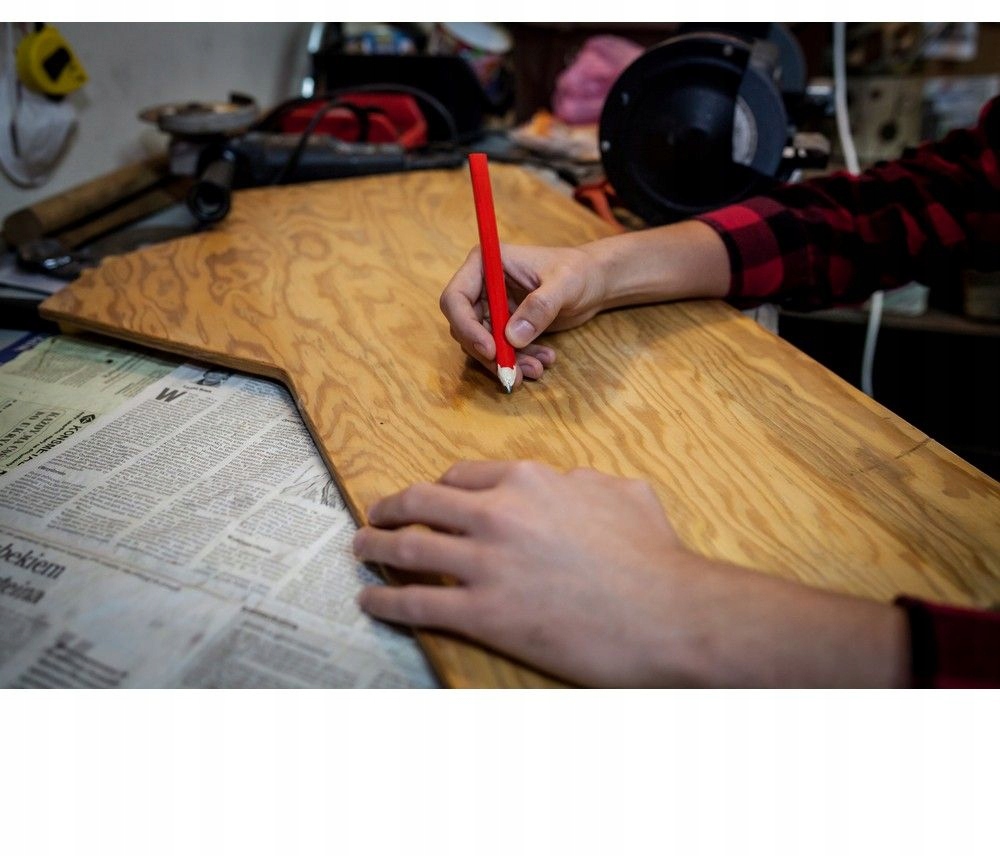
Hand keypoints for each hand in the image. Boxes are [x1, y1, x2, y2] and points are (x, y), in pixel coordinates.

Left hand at [354, 461, 908, 686]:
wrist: (667, 611)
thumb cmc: (653, 554)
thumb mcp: (623, 492)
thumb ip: (585, 480)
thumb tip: (571, 481)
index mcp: (529, 479)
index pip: (462, 475)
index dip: (437, 486)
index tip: (425, 498)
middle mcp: (497, 512)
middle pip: (423, 502)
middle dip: (391, 507)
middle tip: (374, 516)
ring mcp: (485, 563)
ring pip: (408, 548)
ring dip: (375, 548)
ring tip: (360, 552)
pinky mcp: (482, 614)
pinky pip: (416, 604)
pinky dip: (385, 602)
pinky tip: (371, 602)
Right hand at [439, 244, 608, 386]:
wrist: (593, 282)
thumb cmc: (579, 272)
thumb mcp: (565, 284)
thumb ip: (540, 306)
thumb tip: (511, 337)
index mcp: (486, 263)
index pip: (456, 298)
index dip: (466, 326)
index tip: (491, 351)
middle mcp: (482, 286)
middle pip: (465, 327)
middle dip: (488, 354)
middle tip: (513, 374)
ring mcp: (492, 307)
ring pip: (483, 344)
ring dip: (506, 362)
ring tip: (538, 369)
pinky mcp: (504, 326)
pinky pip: (501, 351)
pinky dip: (519, 361)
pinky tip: (544, 360)